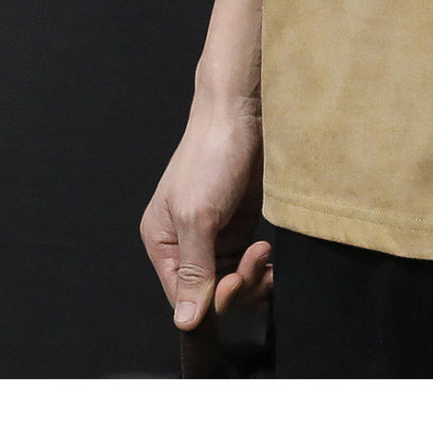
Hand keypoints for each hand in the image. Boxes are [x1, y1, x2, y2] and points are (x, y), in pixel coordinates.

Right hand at [139, 94, 272, 330]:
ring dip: (253, 277)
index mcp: (163, 241)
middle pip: (210, 292)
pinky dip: (261, 266)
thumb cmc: (211, 154)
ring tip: (264, 253)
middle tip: (256, 261)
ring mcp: (215, 235)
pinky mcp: (240, 224)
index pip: (182, 295)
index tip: (234, 282)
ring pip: (233, 280)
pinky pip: (248, 263)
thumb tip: (185, 320)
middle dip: (237, 285)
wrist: (243, 113)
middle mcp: (186, 243)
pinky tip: (269, 253)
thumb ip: (193, 270)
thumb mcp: (197, 217)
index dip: (210, 299)